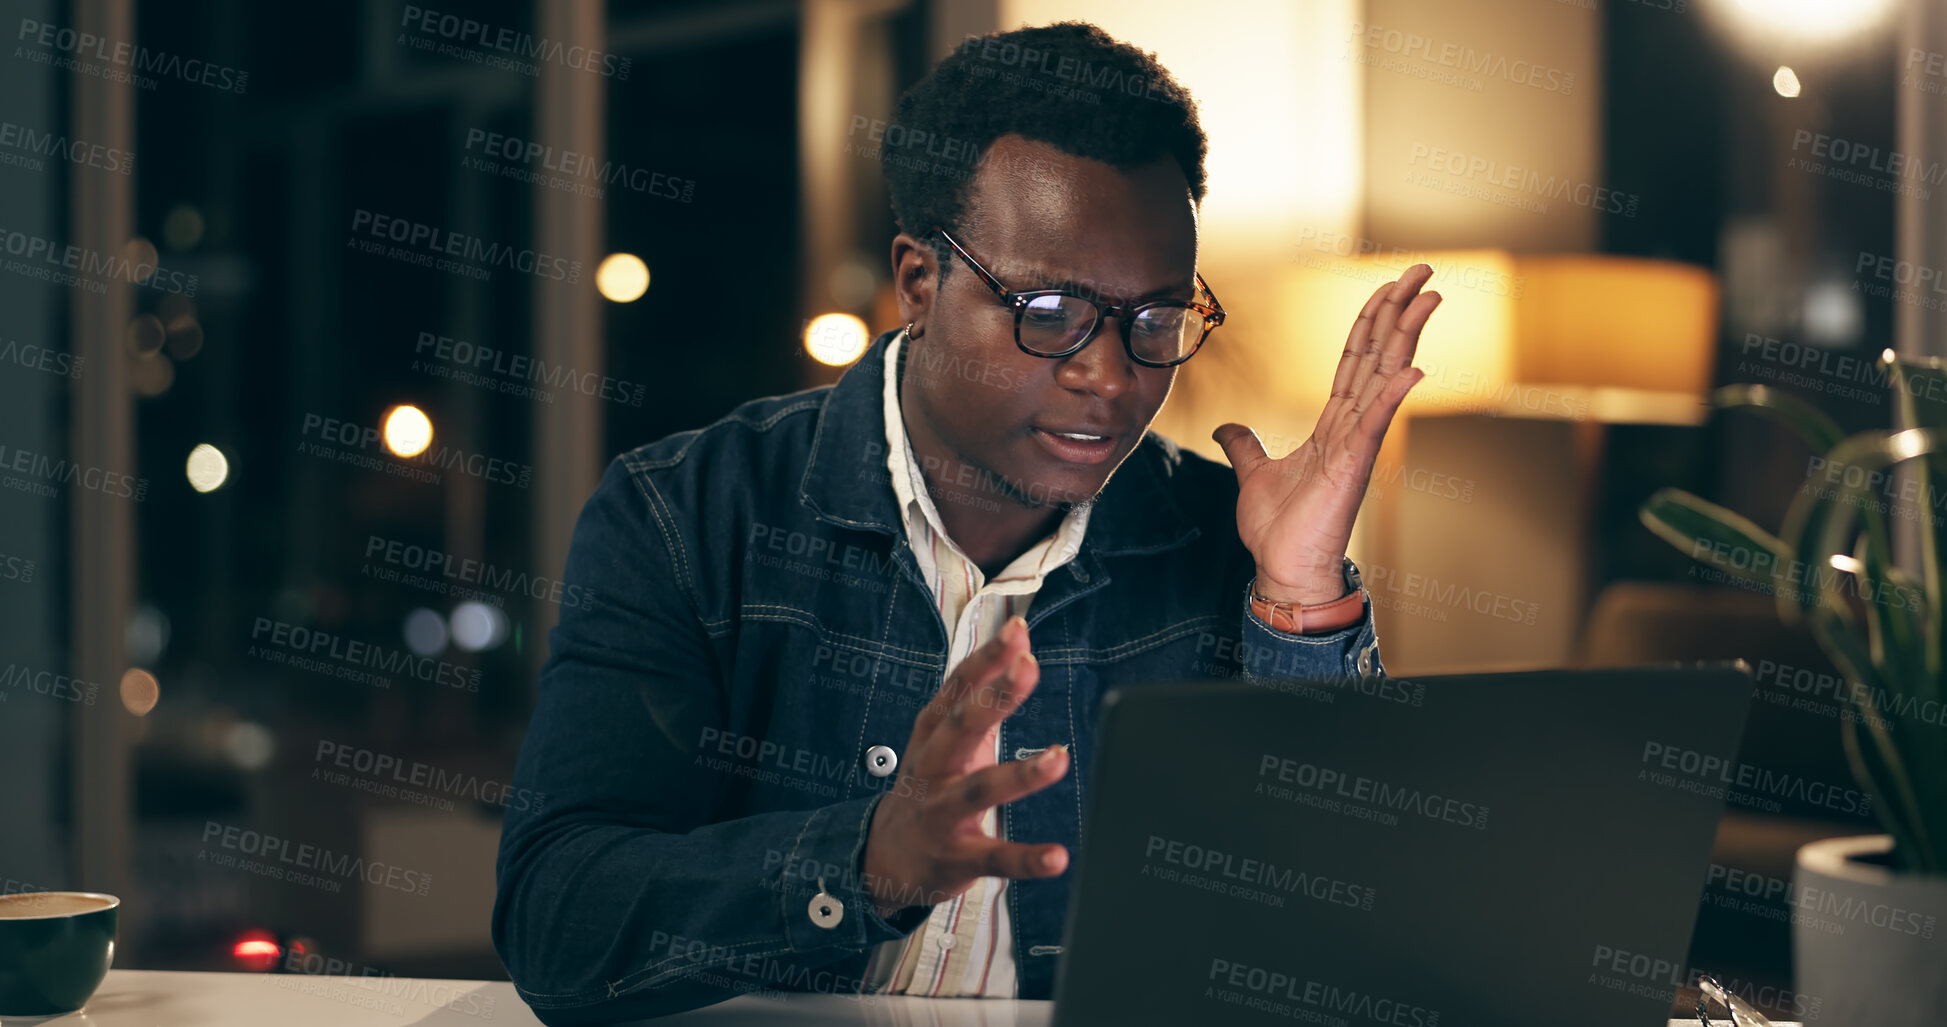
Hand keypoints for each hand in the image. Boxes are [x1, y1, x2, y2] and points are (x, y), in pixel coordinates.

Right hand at [861, 615, 1069, 918]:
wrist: (885, 857)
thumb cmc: (928, 784)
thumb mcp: (943, 737)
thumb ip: (981, 694)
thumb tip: (1019, 644)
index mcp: (933, 735)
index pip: (958, 687)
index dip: (988, 658)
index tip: (1017, 632)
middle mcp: (933, 768)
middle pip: (961, 727)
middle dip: (995, 697)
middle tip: (1028, 668)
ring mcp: (942, 813)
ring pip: (979, 790)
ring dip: (1020, 775)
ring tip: (1059, 758)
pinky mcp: (956, 857)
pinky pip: (994, 857)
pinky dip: (1027, 858)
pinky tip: (1057, 857)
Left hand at [1212, 265, 1441, 604]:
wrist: (1281, 569)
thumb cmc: (1277, 529)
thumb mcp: (1253, 474)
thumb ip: (1245, 446)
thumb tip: (1228, 427)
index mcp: (1332, 426)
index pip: (1355, 361)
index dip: (1371, 322)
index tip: (1388, 287)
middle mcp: (1352, 428)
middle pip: (1378, 356)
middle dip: (1398, 311)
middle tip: (1422, 270)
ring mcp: (1357, 445)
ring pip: (1385, 378)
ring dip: (1406, 336)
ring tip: (1428, 296)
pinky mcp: (1353, 467)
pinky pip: (1375, 423)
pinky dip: (1393, 395)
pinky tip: (1413, 368)